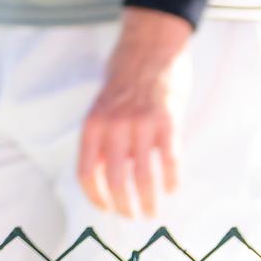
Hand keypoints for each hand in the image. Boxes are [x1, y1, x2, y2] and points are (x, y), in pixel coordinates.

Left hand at [76, 8, 192, 220]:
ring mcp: (142, 124)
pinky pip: (169, 160)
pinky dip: (171, 180)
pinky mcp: (168, 121)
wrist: (151, 44)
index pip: (87, 172)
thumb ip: (103, 137)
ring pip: (143, 177)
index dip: (96, 196)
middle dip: (123, 206)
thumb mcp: (103, 106)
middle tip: (132, 216)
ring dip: (148, 201)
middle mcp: (114, 126)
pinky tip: (172, 188)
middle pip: (115, 181)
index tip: (106, 208)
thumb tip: (106, 174)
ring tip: (152, 212)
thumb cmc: (126, 76)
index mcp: (93, 124)